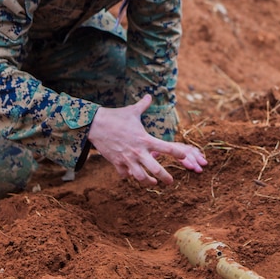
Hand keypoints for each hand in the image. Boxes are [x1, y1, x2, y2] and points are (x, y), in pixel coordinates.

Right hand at [88, 95, 206, 185]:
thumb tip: (149, 96)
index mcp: (145, 139)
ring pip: (140, 176)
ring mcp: (127, 159)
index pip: (167, 148)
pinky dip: (128, 175)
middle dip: (165, 177)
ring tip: (153, 182)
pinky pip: (124, 174)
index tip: (184, 156)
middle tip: (171, 182)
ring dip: (148, 181)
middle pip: (156, 169)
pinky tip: (131, 174)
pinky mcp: (116, 163)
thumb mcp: (132, 110)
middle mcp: (138, 151)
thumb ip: (143, 105)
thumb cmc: (116, 116)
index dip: (178, 153)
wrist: (95, 125)